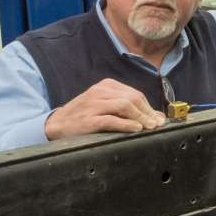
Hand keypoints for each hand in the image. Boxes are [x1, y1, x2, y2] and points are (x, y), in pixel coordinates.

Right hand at [44, 78, 165, 139]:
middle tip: (157, 125)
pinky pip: (112, 119)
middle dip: (148, 112)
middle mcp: (100, 92)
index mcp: (106, 86)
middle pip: (133, 99)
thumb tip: (157, 117)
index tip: (159, 119)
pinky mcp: (89, 119)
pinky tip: (136, 129)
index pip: (135, 94)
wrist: (56, 124)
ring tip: (149, 128)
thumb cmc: (84, 116)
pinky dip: (127, 124)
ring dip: (141, 118)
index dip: (149, 107)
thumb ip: (128, 110)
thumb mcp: (105, 107)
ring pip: (125, 106)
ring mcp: (94, 104)